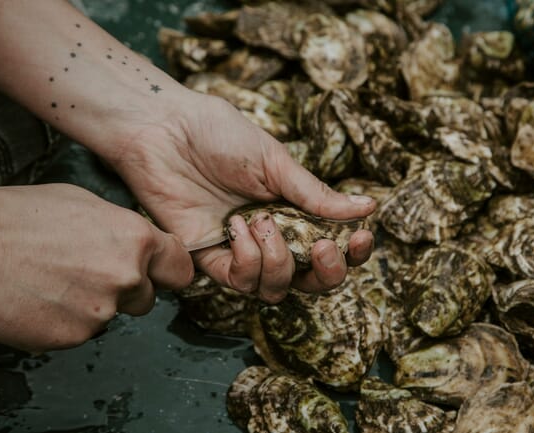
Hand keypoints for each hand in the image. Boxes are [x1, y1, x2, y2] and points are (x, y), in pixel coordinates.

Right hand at [0, 184, 193, 351]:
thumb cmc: (18, 218)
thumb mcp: (84, 203)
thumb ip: (123, 229)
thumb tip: (139, 243)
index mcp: (136, 239)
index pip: (180, 268)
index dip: (167, 271)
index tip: (161, 274)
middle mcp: (126, 276)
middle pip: (147, 296)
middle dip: (126, 289)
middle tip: (88, 272)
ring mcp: (101, 310)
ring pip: (112, 315)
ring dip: (95, 304)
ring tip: (57, 280)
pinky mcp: (73, 336)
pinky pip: (81, 332)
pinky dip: (67, 320)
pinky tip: (44, 298)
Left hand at [109, 92, 375, 302]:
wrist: (166, 131)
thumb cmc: (221, 136)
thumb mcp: (276, 162)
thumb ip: (316, 194)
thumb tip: (368, 208)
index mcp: (295, 211)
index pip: (333, 246)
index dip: (352, 252)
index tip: (362, 237)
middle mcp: (273, 237)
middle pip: (310, 280)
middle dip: (326, 273)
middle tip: (322, 247)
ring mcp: (242, 250)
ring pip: (276, 289)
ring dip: (278, 262)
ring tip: (262, 221)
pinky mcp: (209, 258)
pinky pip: (240, 281)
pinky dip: (246, 261)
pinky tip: (236, 228)